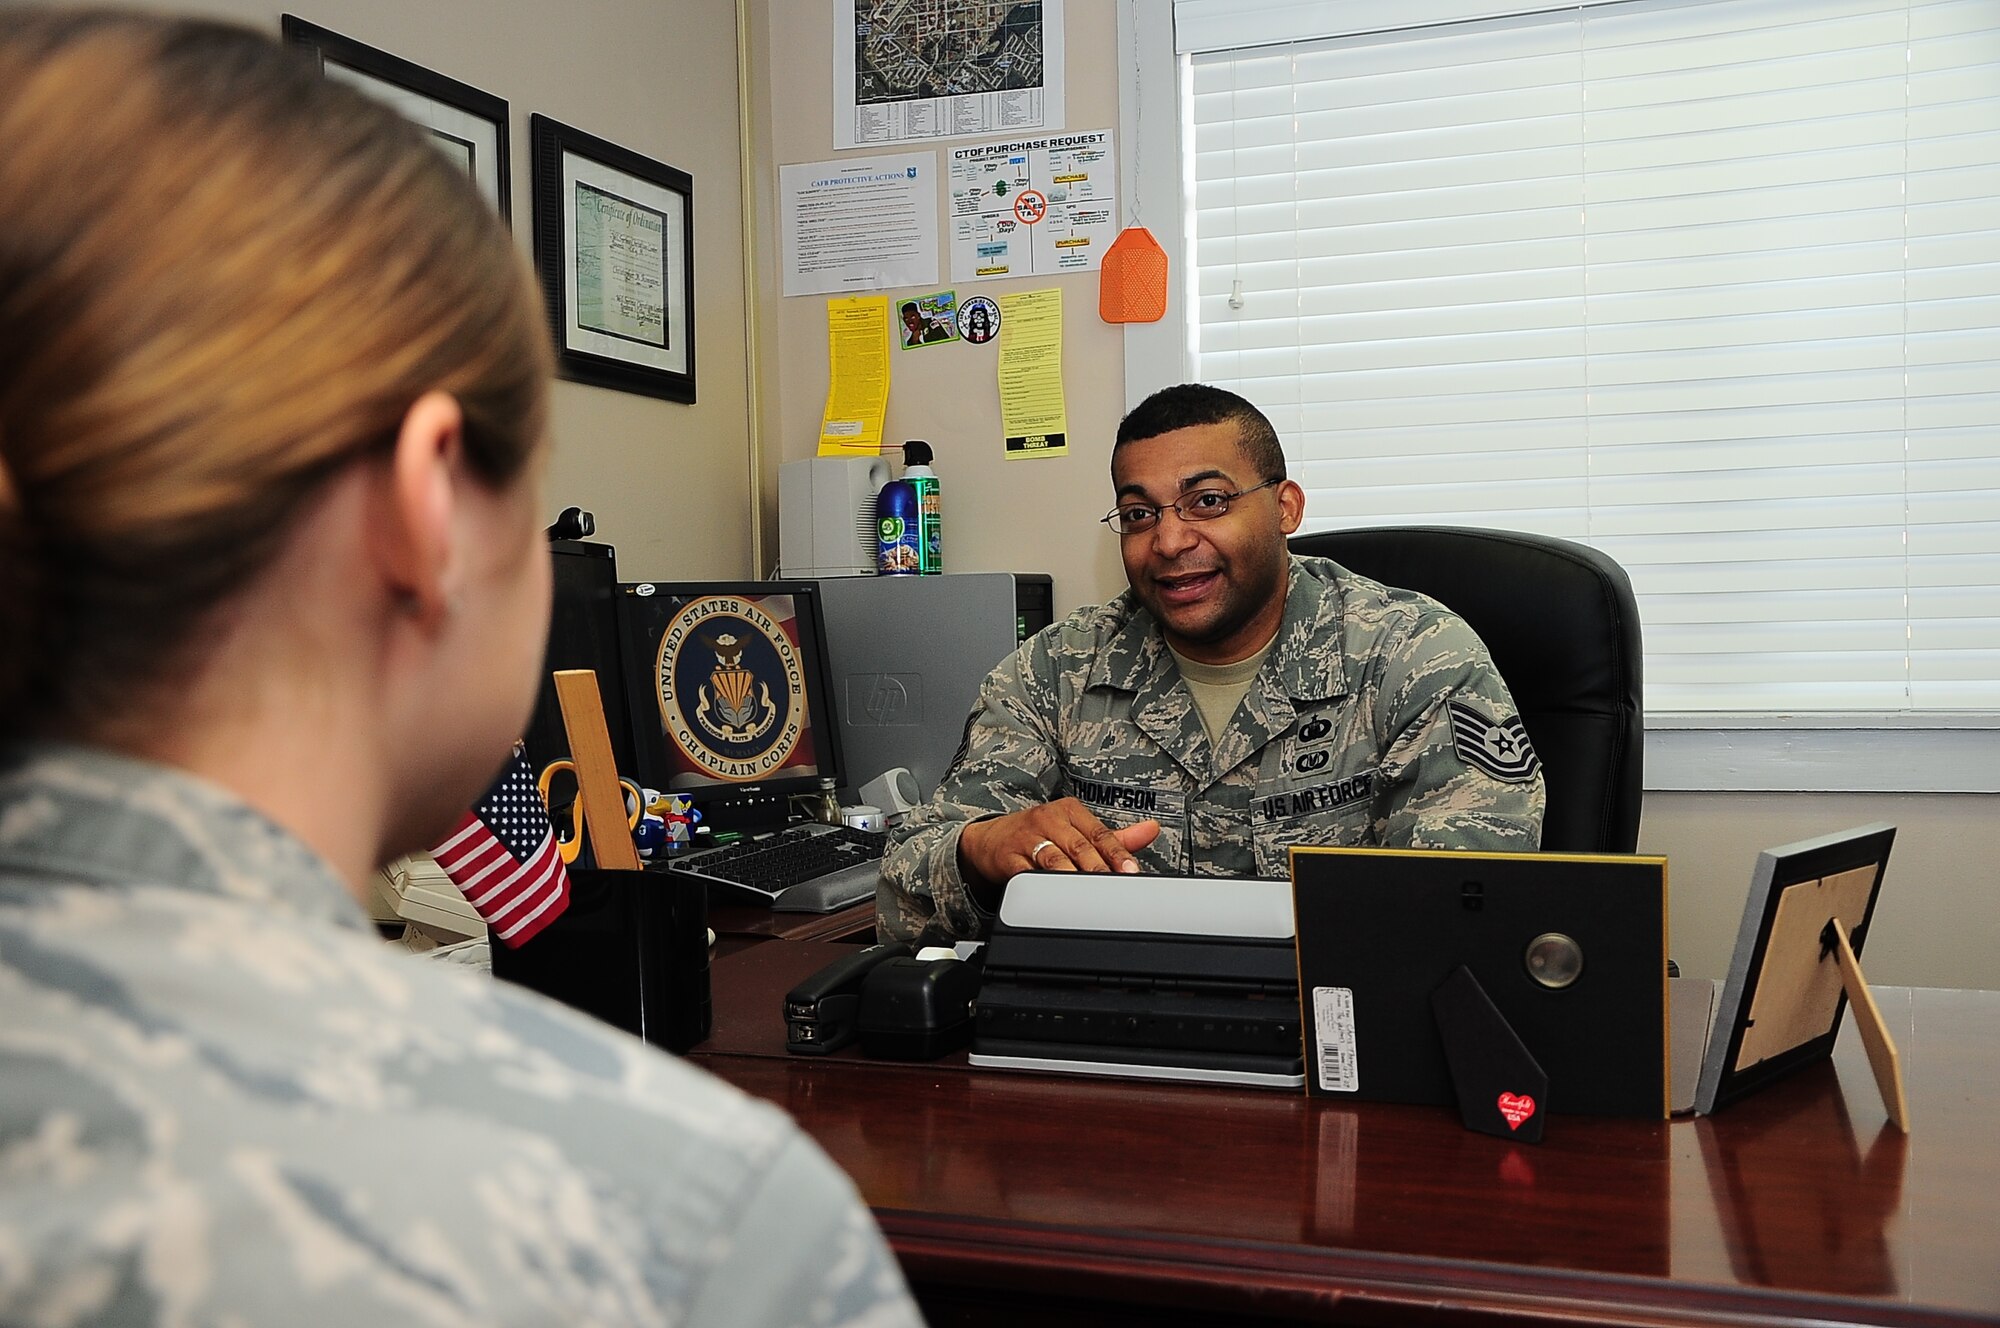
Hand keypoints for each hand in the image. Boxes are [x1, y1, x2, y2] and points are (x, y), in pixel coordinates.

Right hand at [957, 798, 1159, 887]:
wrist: (988, 840)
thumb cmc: (1037, 834)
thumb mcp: (1074, 829)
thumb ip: (1114, 836)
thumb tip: (1151, 830)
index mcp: (1069, 811)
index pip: (1099, 833)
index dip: (1117, 853)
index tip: (1131, 871)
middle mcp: (1048, 820)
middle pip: (1080, 847)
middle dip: (1099, 869)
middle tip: (1115, 887)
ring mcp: (1027, 839)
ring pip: (1056, 861)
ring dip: (1074, 878)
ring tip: (1090, 894)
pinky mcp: (1009, 859)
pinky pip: (1028, 875)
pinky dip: (1042, 886)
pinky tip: (1055, 896)